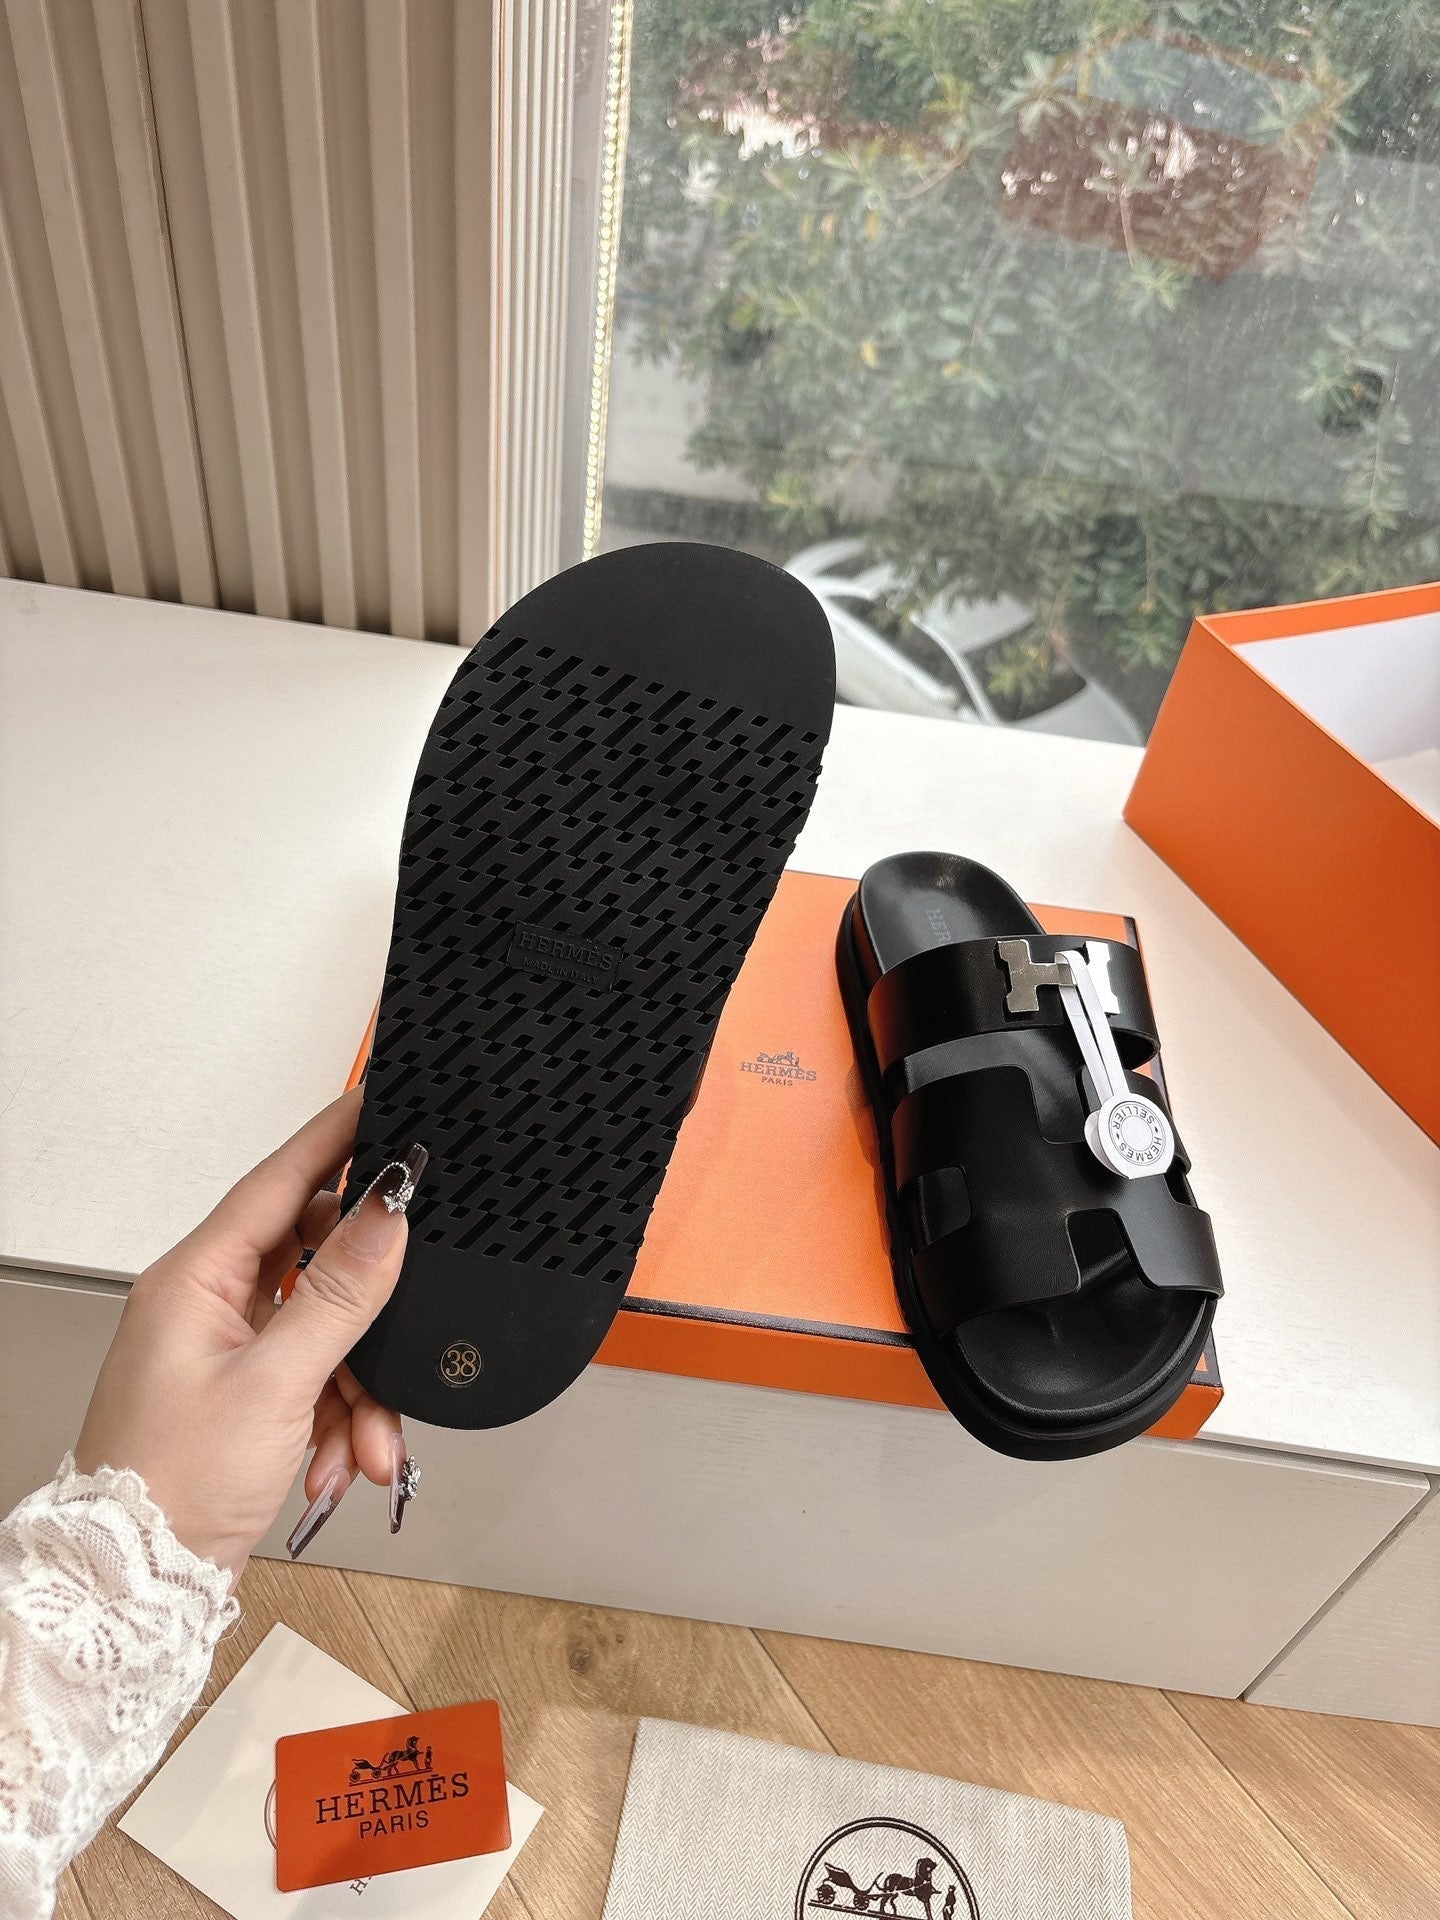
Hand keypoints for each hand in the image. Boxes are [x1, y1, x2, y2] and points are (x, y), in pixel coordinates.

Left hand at [75, 1091, 426, 1579]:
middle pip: (317, 1265)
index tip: (382, 1102)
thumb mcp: (275, 1384)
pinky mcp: (244, 1394)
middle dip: (368, 1319)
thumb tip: (387, 1215)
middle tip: (399, 1338)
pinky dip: (342, 1421)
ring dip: (360, 1392)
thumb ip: (340, 1295)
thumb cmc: (169, 1487)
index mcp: (195, 1280)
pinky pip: (319, 1381)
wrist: (136, 1588)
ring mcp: (226, 1351)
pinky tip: (342, 1461)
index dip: (335, 1139)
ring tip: (364, 1445)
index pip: (279, 1181)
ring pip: (328, 1334)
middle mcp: (208, 1305)